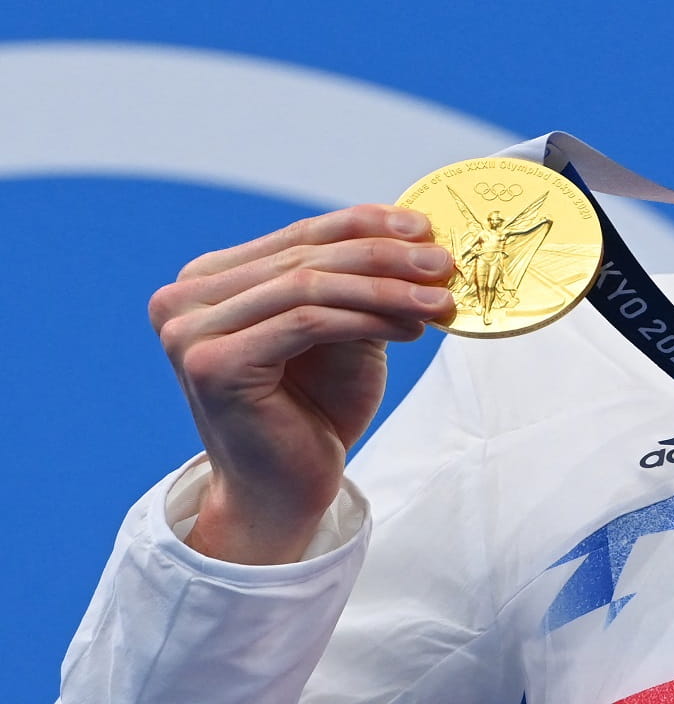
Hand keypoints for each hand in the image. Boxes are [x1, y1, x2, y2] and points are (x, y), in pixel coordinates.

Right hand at [148, 205, 455, 563]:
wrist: (283, 491)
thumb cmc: (313, 410)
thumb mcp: (342, 330)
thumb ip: (358, 282)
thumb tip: (417, 236)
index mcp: (209, 280)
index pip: (301, 234)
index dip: (368, 224)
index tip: (427, 228)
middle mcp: (185, 298)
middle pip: (307, 256)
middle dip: (387, 256)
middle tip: (446, 264)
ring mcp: (189, 332)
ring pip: (310, 286)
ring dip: (386, 289)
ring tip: (440, 300)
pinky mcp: (212, 365)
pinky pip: (307, 323)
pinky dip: (367, 319)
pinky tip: (411, 329)